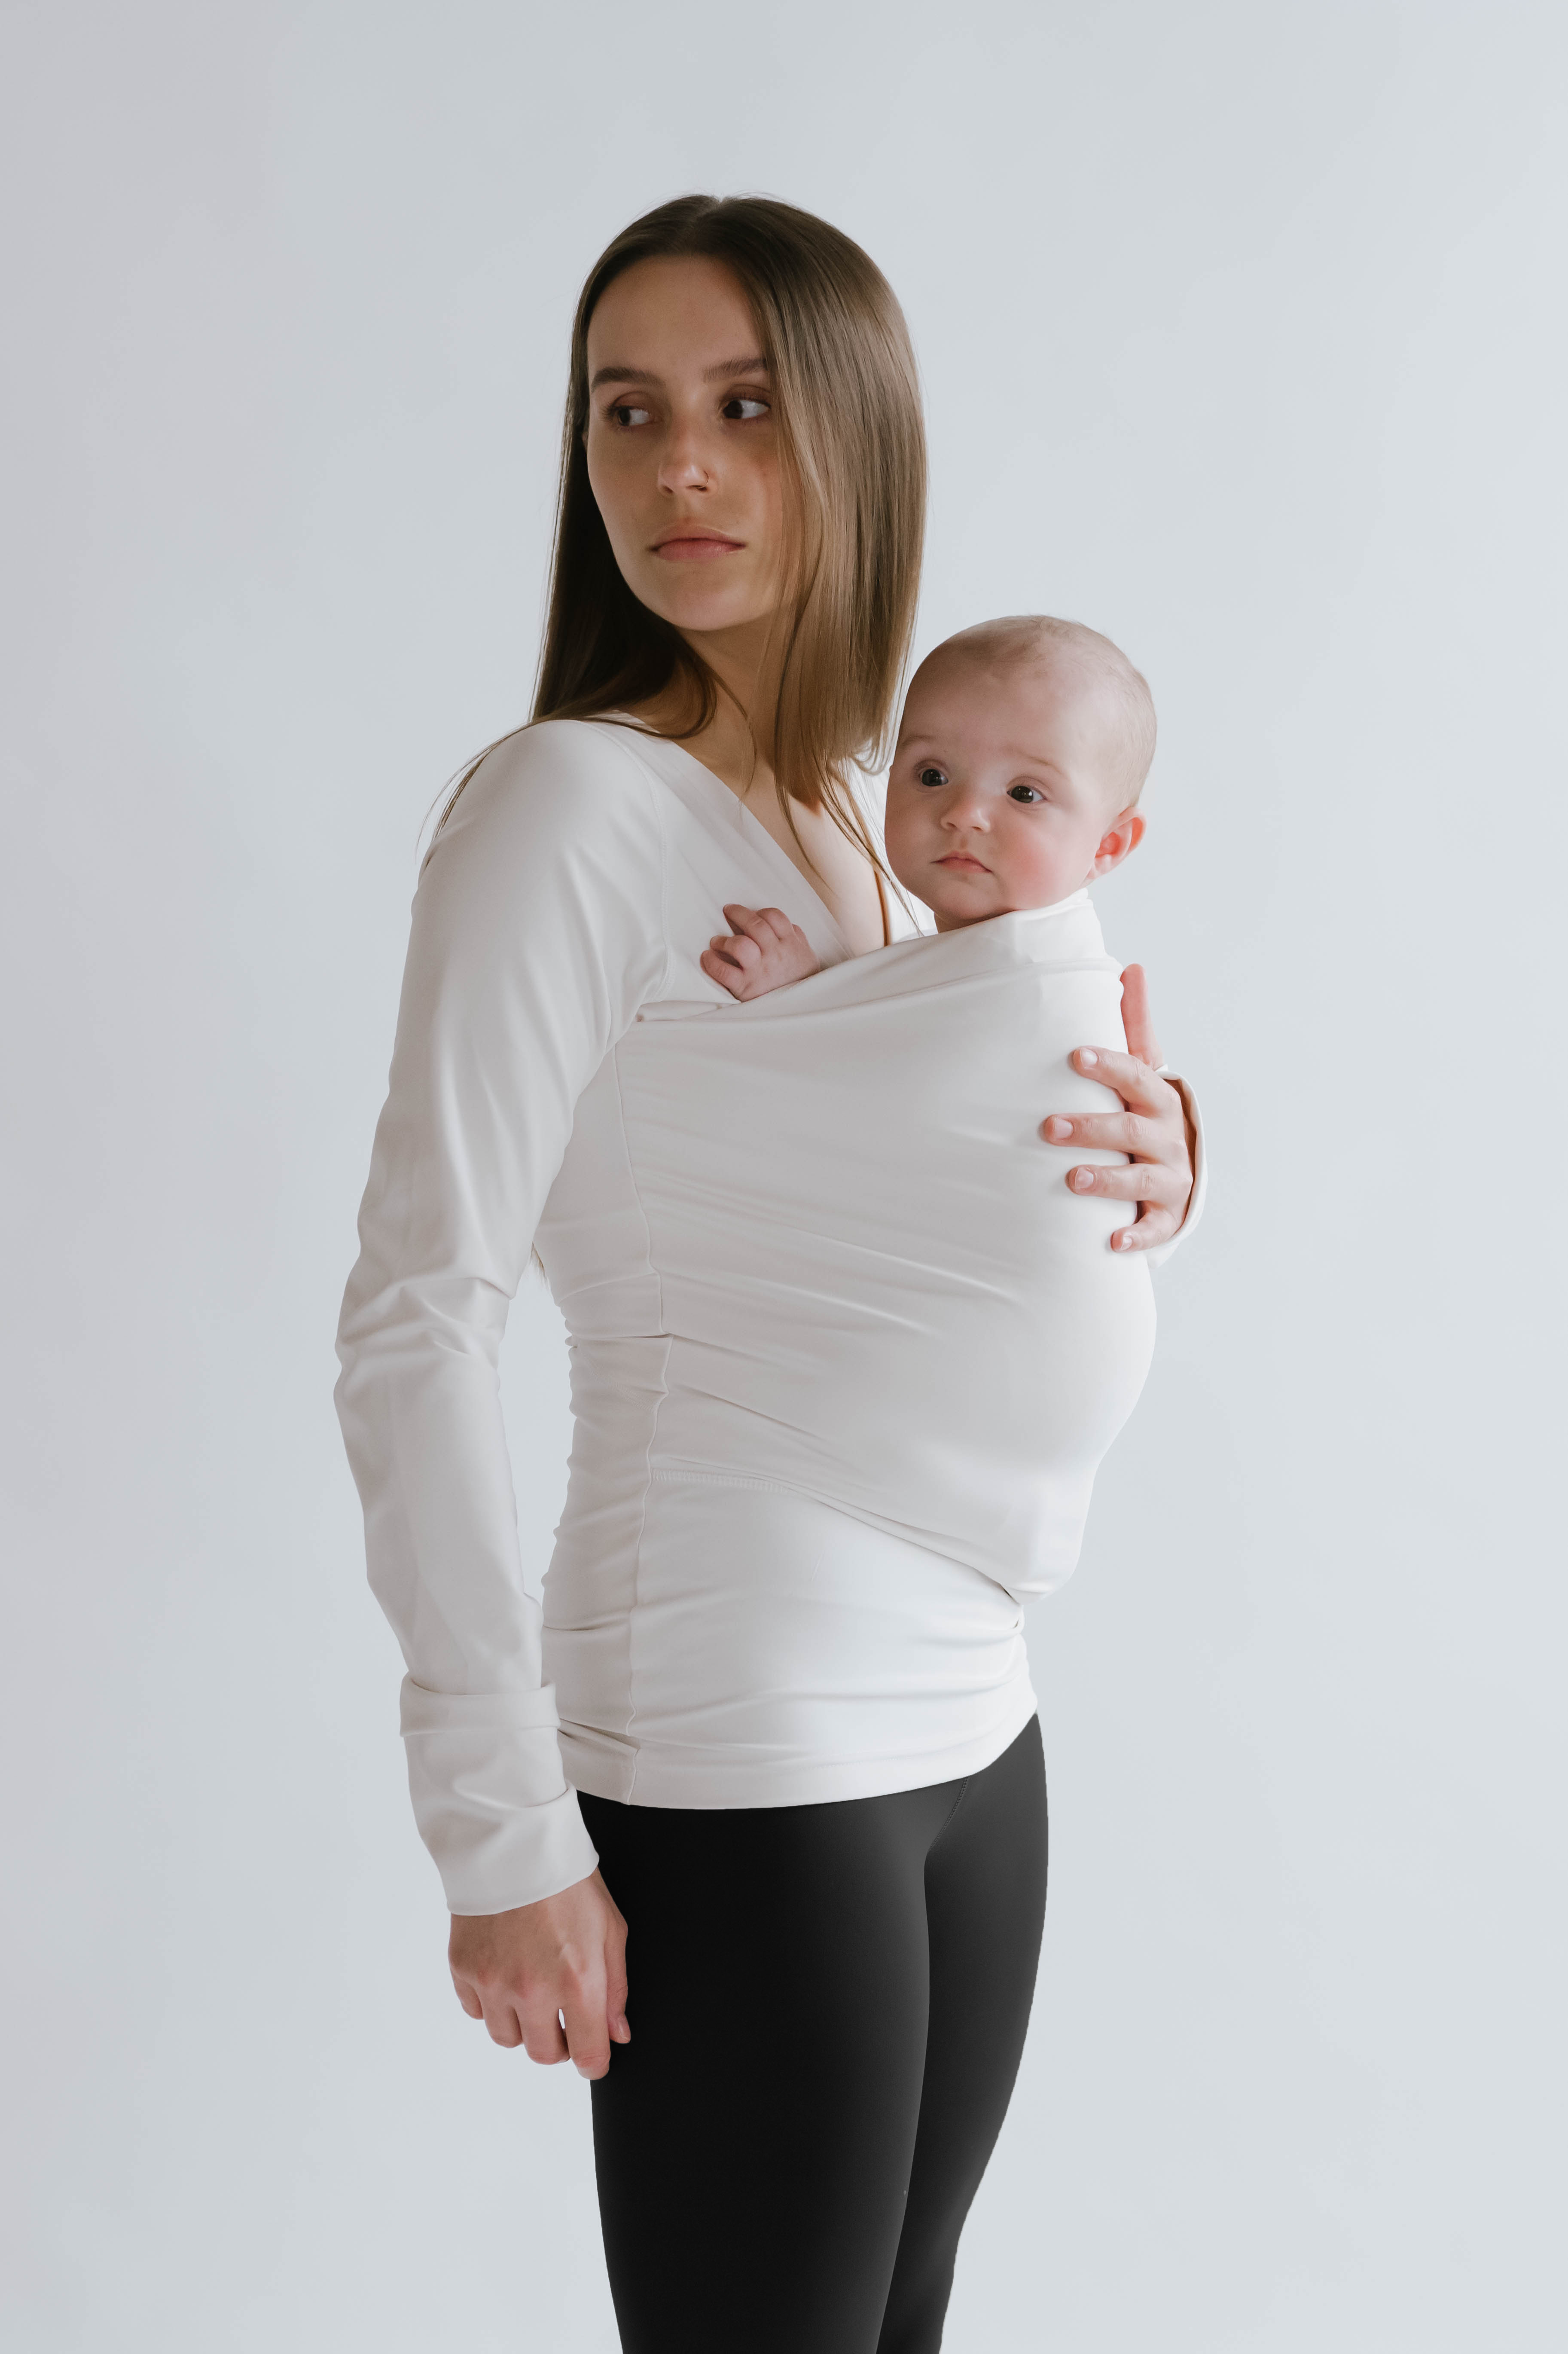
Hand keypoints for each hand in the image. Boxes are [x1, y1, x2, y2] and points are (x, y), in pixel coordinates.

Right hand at [448, 1869, 629, 2079]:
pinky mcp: (463, 1969)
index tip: (594, 2053)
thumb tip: (617, 2034)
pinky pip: (475, 2011)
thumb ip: (616, 1988)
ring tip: (531, 1986)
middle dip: (558, 2042)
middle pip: (543, 2054)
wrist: (514, 1843)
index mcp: (577, 1980)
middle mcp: (532, 1990)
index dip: (594, 2060)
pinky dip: (490, 2002)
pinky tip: (504, 1971)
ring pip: (507, 2037)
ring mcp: (493, 1982)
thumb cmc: (568, 1880)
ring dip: (522, 2023)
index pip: (587, 2056)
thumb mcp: (610, 1928)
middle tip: (563, 2015)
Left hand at [700, 903, 819, 999]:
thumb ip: (797, 939)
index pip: (774, 917)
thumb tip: (790, 926)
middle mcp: (775, 954)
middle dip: (737, 913)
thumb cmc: (801, 982)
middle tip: (728, 910)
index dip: (760, 911)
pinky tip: (707, 958)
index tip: (751, 913)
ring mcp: (759, 970)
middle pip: (754, 924)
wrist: (800, 1009)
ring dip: (724, 940)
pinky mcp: (745, 987)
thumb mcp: (807, 958)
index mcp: (790, 944)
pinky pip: (723, 971)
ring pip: (739, 945)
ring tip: (716, 941)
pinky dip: (711, 963)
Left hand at [1041, 964, 1194, 1252]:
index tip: (1076, 1058)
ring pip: (1140, 1178)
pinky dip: (1136, 1236)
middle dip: (1092, 1128)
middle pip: (1130, 1129)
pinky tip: (1111, 1241)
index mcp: (1158, 1098)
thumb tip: (1132, 966)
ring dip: (1107, 1179)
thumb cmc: (1147, 1113)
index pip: (1137, 1076)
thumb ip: (1134, 1025)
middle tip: (1049, 1127)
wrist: (1183, 1169)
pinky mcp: (1167, 1215)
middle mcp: (1167, 1137)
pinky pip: (1154, 1227)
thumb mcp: (1145, 1071)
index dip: (1109, 1066)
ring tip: (1072, 1180)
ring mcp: (1170, 1178)